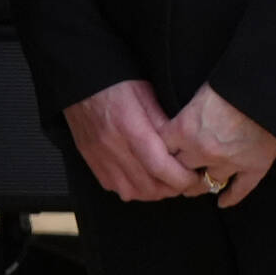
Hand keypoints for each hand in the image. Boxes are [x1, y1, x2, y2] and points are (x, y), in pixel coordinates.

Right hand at [64, 79, 201, 201]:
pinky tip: (141, 177)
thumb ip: (166, 123)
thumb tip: (185, 148)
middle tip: (185, 180)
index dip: (183, 179)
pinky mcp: (91, 160)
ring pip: (133, 193)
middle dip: (173, 188)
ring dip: (153, 192)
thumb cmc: (116, 83)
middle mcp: (113, 147)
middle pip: (150, 186)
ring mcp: (99, 157)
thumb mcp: (147, 94)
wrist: (80, 82)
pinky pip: (115, 188)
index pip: (161, 168)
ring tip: (165, 180)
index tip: (195, 177)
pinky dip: (133, 189)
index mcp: (130, 128)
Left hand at [163, 84, 275, 207]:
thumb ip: (185, 115)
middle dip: (177, 171)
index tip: (159, 154)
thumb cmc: (230, 83)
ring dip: (201, 184)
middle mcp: (204, 150)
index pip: (160, 150)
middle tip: (175, 173)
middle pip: (180, 170)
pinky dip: (230, 198)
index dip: (160, 152)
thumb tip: (175, 125)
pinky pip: (239, 191)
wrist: (267, 89)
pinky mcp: (254, 168)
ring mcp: (230, 162)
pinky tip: (222, 202)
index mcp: (185, 129)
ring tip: (196, 185)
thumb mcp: (199, 94)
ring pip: (207, 183)